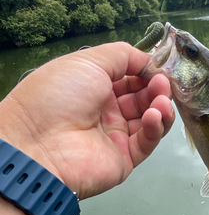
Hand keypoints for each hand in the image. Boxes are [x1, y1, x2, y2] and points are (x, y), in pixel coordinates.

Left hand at [0, 42, 173, 199]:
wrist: (39, 143)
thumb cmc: (59, 95)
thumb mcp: (89, 61)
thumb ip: (123, 55)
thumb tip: (150, 60)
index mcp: (95, 88)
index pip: (130, 78)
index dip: (147, 72)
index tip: (161, 67)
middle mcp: (106, 111)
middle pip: (143, 99)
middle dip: (157, 88)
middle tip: (164, 84)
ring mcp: (116, 136)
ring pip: (150, 120)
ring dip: (161, 106)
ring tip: (162, 100)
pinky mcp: (125, 158)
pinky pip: (146, 141)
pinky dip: (156, 126)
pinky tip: (155, 114)